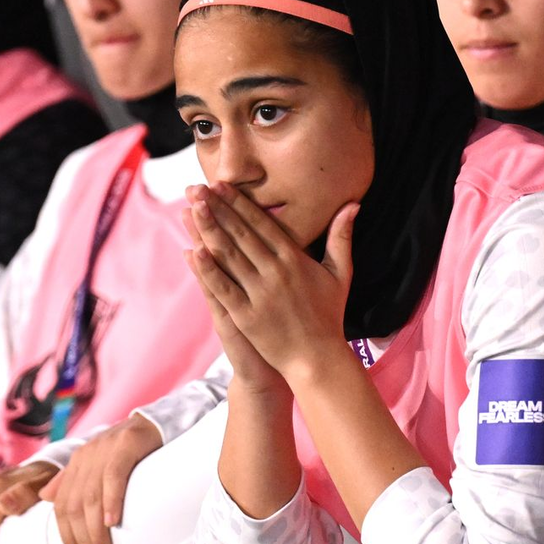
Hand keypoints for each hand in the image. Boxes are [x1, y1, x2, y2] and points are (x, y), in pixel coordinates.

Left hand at [38, 414, 161, 543]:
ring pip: (91, 497)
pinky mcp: (125, 445)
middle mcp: (85, 455)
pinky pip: (113, 477)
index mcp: (77, 463)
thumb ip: (73, 481)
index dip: (67, 536)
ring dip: (96, 529)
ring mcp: (104, 449)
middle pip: (74, 506)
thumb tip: (45, 499)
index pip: (63, 507)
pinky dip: (111, 502)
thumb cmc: (132, 450)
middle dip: (81, 539)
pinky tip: (114, 522)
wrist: (159, 421)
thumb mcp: (99, 465)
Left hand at [184, 182, 356, 384]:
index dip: (239, 204)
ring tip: (191, 208)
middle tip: (196, 188)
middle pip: (241, 234)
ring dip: (208, 230)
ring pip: (229, 256)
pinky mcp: (246, 316)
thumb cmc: (329, 315)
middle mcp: (276, 273)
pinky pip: (223, 288)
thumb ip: (341, 237)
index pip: (262, 225)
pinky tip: (193, 252)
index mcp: (295, 260)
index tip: (221, 185)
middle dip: (217, 209)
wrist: (318, 359)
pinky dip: (208, 270)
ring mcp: (259, 295)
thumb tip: (353, 204)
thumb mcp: (340, 273)